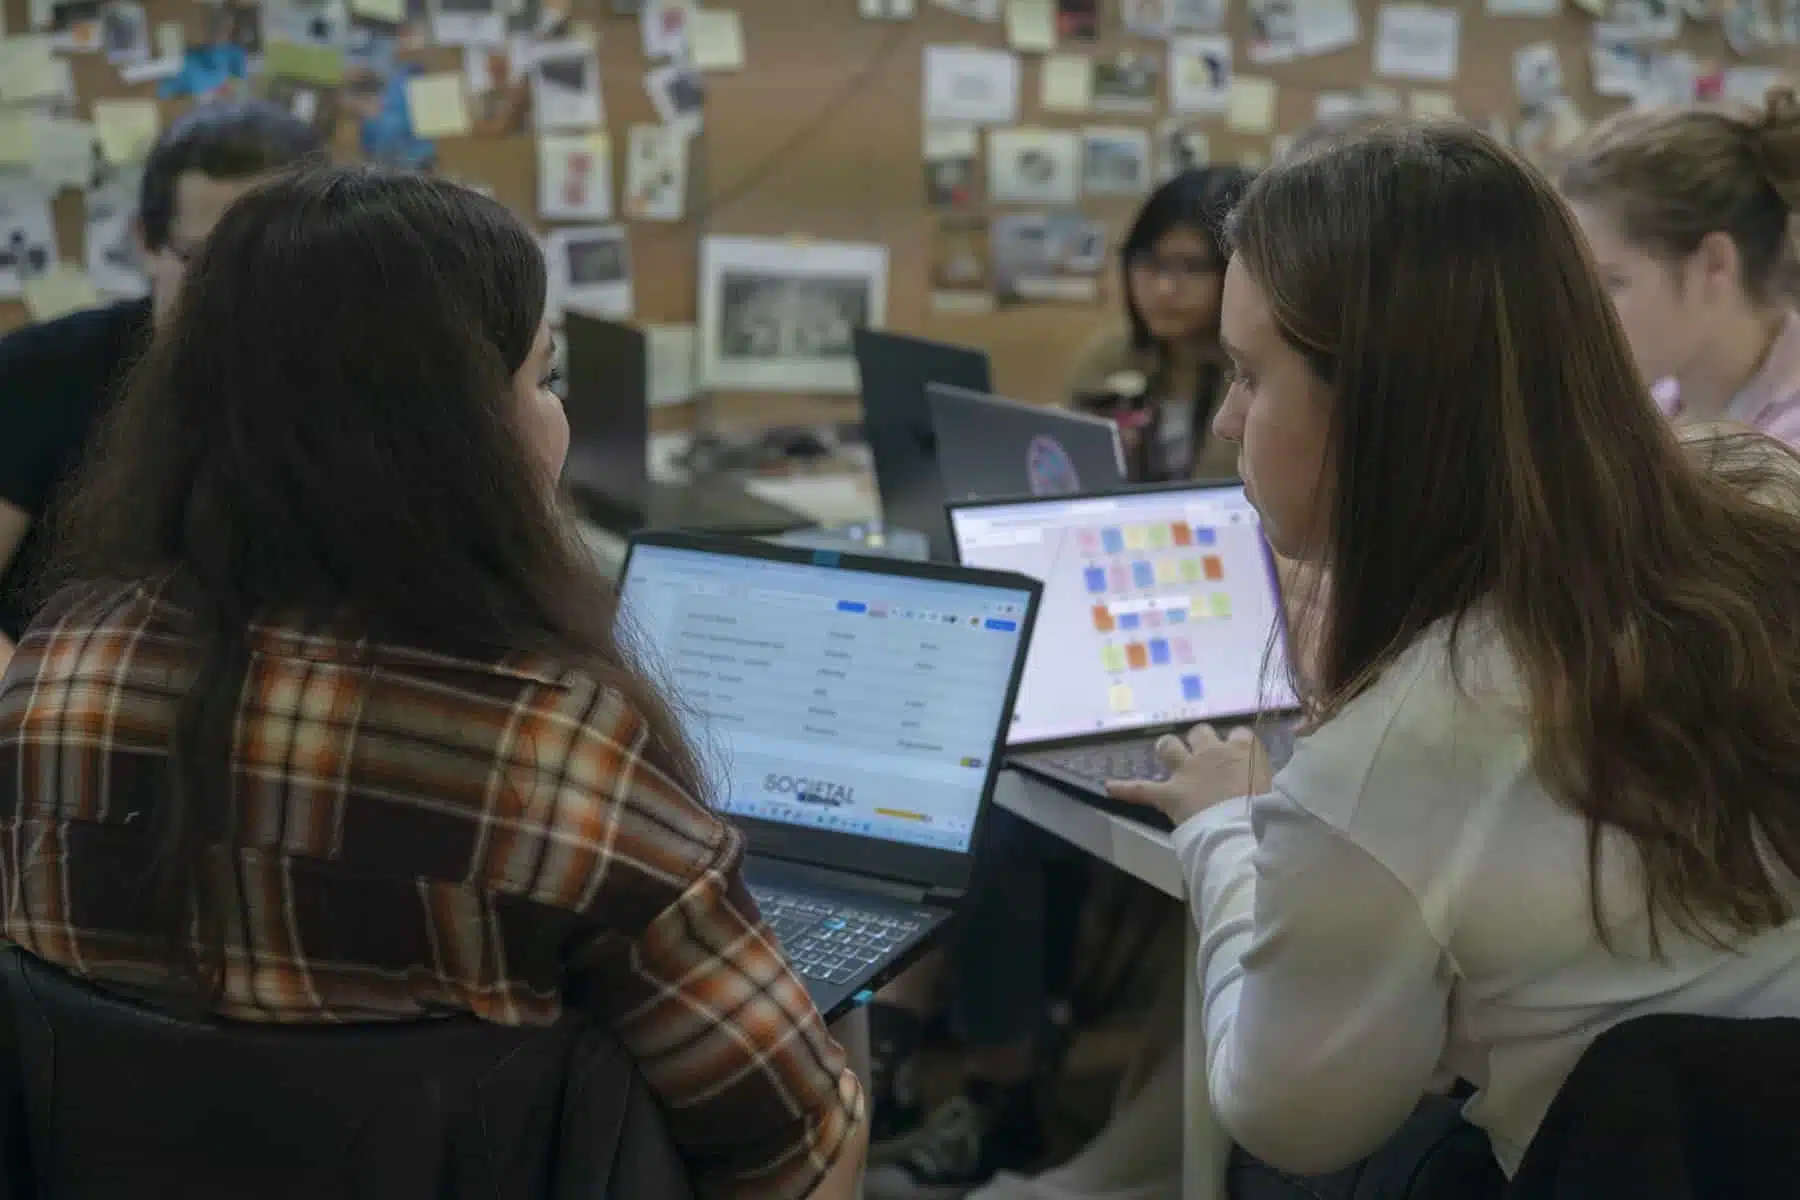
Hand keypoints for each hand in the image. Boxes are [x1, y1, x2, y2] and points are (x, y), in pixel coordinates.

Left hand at [1106, 724, 1272, 827]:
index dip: (1238, 743)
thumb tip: (1291, 780)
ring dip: (1169, 749)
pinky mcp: (1169, 793)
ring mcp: (1188, 770)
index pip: (1240, 733)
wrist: (1242, 830)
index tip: (1240, 753)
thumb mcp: (1282, 789)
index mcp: (1244, 751)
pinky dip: (1124, 788)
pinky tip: (1109, 786)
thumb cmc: (1269, 812)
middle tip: (1204, 756)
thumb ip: (1276, 779)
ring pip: (1169, 745)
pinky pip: (1140, 789)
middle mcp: (1213, 753)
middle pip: (1202, 732)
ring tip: (1168, 755)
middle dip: (1201, 740)